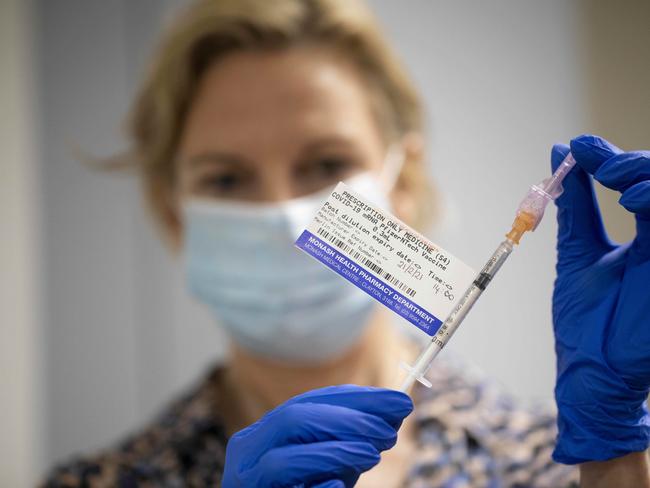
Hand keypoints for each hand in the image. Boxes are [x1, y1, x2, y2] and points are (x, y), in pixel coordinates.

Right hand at [221, 385, 412, 486]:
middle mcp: (248, 451)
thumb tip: (397, 406)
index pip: (309, 402)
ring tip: (374, 455)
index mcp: (264, 432)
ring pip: (283, 460)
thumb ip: (353, 436)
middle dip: (347, 420)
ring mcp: (246, 481)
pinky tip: (337, 486)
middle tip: (389, 431)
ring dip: (334, 453)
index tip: (399, 400)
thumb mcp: (330, 459)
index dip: (356, 398)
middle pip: (292, 420)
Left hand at [551, 134, 649, 463]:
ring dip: (649, 178)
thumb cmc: (585, 317)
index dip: (612, 157)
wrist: (589, 367)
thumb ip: (576, 207)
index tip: (576, 147)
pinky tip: (634, 202)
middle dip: (632, 163)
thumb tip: (559, 155)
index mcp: (645, 234)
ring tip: (615, 182)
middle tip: (597, 163)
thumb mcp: (578, 251)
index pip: (640, 180)